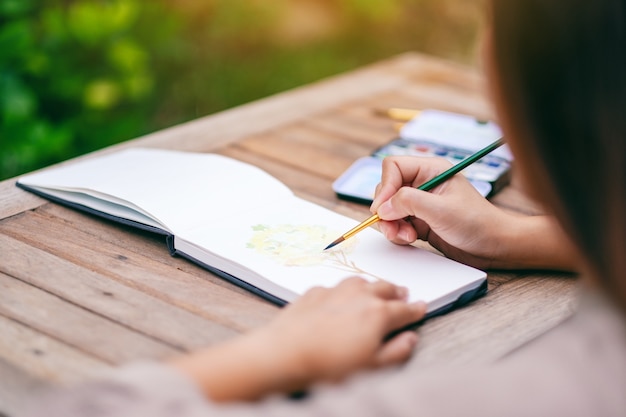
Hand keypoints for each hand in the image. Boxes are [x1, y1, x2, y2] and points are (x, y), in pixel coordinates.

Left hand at [258, 277, 425, 383]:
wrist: (286, 353)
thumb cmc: (328, 364)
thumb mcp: (371, 367)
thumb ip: (396, 351)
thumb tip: (411, 339)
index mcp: (378, 314)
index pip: (405, 309)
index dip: (417, 309)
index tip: (422, 307)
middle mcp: (359, 296)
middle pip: (385, 288)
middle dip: (397, 292)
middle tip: (403, 294)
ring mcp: (335, 291)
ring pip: (361, 281)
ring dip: (371, 286)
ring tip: (375, 291)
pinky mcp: (315, 292)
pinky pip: (335, 287)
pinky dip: (343, 291)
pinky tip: (340, 299)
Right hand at [370, 156, 577, 270]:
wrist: (494, 247)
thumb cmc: (477, 223)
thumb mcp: (441, 210)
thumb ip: (409, 202)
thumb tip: (383, 206)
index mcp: (430, 170)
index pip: (393, 167)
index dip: (385, 186)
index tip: (383, 208)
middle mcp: (422, 184)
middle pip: (387, 189)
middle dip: (387, 210)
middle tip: (393, 226)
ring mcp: (420, 203)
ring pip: (389, 209)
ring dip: (391, 224)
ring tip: (406, 236)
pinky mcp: (419, 221)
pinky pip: (396, 223)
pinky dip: (398, 233)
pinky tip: (411, 239)